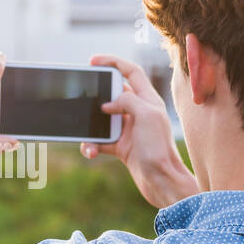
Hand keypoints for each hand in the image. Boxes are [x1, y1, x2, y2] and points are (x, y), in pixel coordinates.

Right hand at [80, 54, 199, 208]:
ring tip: (84, 134)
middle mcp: (139, 112)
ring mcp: (129, 130)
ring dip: (90, 127)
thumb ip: (128, 100)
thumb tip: (108, 104)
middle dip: (95, 96)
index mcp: (148, 100)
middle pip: (112, 94)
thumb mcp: (147, 115)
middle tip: (81, 97)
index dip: (113, 62)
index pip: (131, 72)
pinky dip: (92, 145)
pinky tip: (91, 152)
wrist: (162, 182)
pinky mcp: (122, 147)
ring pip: (102, 119)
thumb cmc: (159, 149)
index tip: (93, 61)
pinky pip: (100, 140)